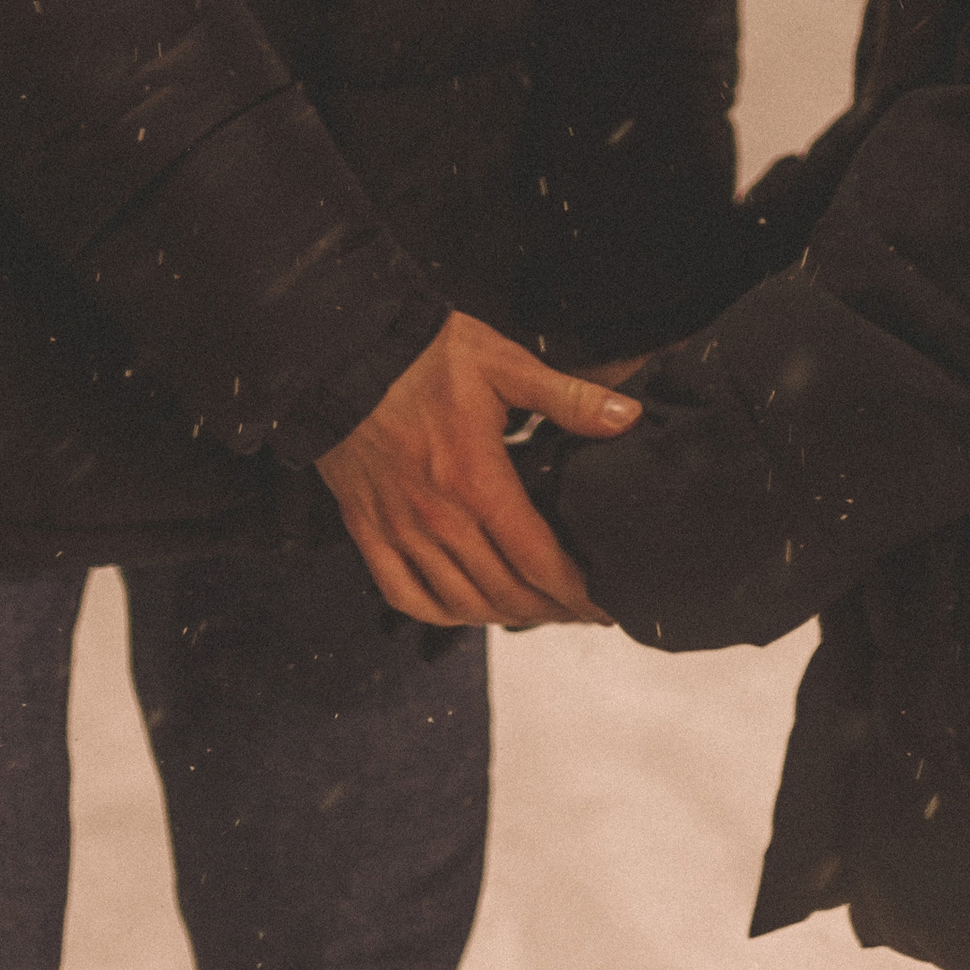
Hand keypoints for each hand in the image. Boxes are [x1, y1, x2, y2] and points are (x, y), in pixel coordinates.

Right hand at [316, 312, 639, 630]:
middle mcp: (438, 518)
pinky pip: (404, 595)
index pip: (538, 561)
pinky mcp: (368, 530)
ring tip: (535, 610)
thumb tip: (627, 416)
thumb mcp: (505, 364)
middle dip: (551, 611)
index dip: (577, 593)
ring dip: (503, 616)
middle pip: (505, 593)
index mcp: (477, 480)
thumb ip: (568, 397)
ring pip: (459, 603)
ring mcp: (399, 529)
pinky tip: (464, 609)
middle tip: (580, 611)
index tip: (604, 604)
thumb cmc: (424, 355)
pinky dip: (439, 614)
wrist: (342, 353)